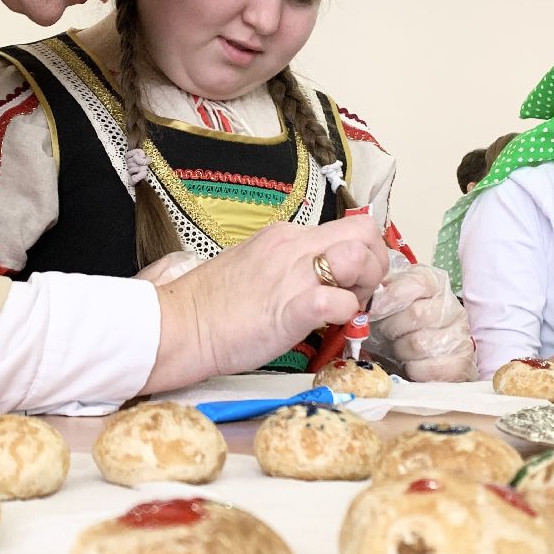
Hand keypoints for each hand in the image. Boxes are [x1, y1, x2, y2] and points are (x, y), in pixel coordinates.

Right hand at [141, 218, 386, 392]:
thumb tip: (313, 278)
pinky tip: (328, 327)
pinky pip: (340, 302)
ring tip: (347, 308)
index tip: (352, 281)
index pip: (346, 226)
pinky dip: (345, 317)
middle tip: (359, 293)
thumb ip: (286, 265)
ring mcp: (294, 274)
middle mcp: (293, 246)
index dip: (362, 253)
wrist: (178, 326)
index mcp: (284, 236)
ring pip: (359, 256)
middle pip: (364, 230)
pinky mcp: (293, 307)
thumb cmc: (209, 306)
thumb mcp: (252, 266)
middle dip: (375, 263)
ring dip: (366, 286)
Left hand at [366, 264, 476, 381]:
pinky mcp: (461, 363)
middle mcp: (453, 308)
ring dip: (400, 349)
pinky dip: (413, 369)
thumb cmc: (405, 325)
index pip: (418, 282)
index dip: (392, 296)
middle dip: (391, 327)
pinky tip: (410, 363)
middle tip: (384, 333)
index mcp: (436, 286)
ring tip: (398, 348)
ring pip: (420, 343)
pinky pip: (429, 367)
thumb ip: (382, 293)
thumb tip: (366, 294)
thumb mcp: (393, 303)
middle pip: (417, 314)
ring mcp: (460, 336)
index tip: (374, 309)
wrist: (430, 357)